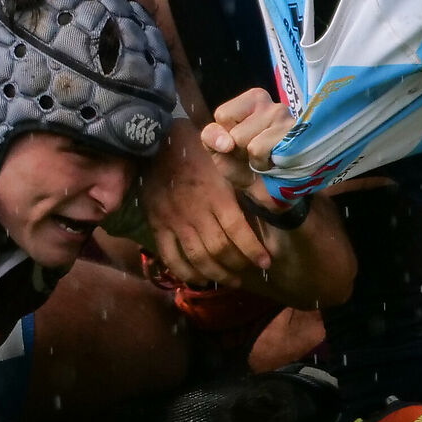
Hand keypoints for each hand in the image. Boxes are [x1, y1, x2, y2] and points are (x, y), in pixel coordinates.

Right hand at [140, 117, 274, 285]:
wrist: (155, 141)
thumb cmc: (195, 147)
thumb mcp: (223, 158)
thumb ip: (241, 179)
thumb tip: (266, 196)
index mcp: (215, 194)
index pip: (237, 231)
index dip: (252, 250)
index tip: (266, 262)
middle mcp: (196, 211)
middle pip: (219, 249)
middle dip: (237, 266)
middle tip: (249, 272)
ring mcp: (174, 220)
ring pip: (197, 258)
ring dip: (216, 274)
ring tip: (231, 280)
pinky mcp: (157, 225)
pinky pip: (171, 257)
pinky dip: (185, 273)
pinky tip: (199, 280)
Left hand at [203, 86, 295, 173]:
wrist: (273, 191)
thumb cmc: (246, 166)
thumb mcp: (220, 149)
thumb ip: (211, 137)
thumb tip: (226, 143)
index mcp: (254, 100)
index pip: (222, 115)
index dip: (225, 137)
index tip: (239, 144)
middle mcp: (272, 104)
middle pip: (234, 132)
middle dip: (239, 150)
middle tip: (255, 154)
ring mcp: (284, 117)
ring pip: (244, 141)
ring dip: (252, 159)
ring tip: (266, 158)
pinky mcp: (292, 135)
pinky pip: (258, 150)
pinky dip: (261, 165)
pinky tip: (274, 162)